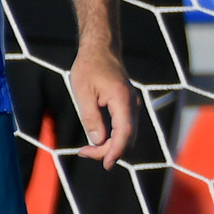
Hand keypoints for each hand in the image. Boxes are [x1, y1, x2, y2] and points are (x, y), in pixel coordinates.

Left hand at [69, 46, 135, 166]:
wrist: (101, 49)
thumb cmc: (89, 67)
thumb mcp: (82, 92)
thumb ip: (90, 117)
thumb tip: (97, 141)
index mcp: (122, 99)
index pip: (124, 132)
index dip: (116, 151)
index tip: (106, 164)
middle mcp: (132, 104)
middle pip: (127, 138)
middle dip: (108, 151)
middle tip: (83, 152)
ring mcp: (132, 105)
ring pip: (127, 135)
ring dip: (110, 146)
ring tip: (87, 149)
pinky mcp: (128, 107)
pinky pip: (124, 128)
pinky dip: (113, 138)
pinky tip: (97, 140)